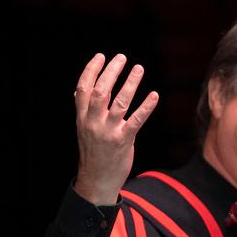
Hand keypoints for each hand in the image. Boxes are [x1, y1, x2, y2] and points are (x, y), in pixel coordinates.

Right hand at [73, 53, 158, 205]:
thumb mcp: (85, 129)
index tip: (101, 56)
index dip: (91, 70)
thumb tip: (83, 89)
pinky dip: (146, 106)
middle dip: (111, 71)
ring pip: (119, 102)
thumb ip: (87, 109)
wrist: (97, 180)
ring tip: (138, 68)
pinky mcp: (123, 141)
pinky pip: (136, 120)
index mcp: (82, 117)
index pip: (83, 88)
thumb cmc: (94, 152)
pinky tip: (154, 95)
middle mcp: (93, 122)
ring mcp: (108, 132)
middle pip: (100, 90)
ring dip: (130, 83)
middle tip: (122, 57)